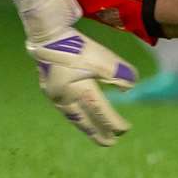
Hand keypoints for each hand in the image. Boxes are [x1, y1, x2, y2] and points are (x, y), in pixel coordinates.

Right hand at [14, 0, 137, 146]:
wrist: (47, 34)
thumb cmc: (77, 46)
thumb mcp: (102, 57)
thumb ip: (119, 72)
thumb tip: (130, 87)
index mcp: (79, 91)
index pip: (100, 112)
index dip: (113, 122)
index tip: (125, 130)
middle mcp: (64, 97)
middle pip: (84, 120)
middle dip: (98, 132)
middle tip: (110, 143)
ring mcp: (54, 94)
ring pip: (73, 116)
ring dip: (85, 126)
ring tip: (95, 133)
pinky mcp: (49, 88)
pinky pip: (65, 108)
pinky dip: (76, 115)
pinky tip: (79, 115)